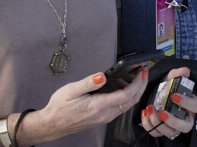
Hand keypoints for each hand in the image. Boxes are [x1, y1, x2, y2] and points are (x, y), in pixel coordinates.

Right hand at [18, 67, 148, 143]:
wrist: (52, 124)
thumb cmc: (60, 106)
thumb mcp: (71, 90)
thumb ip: (88, 82)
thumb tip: (102, 75)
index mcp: (99, 106)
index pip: (126, 95)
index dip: (137, 83)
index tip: (142, 71)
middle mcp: (106, 114)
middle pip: (131, 101)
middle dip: (140, 86)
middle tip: (143, 71)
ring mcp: (105, 117)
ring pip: (126, 105)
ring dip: (134, 91)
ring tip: (132, 76)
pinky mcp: (102, 117)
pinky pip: (120, 107)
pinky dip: (126, 96)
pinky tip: (121, 86)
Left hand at [140, 67, 196, 140]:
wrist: (156, 92)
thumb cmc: (167, 87)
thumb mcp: (171, 78)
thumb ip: (178, 74)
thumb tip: (186, 70)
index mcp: (190, 105)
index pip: (195, 107)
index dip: (186, 103)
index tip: (174, 96)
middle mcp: (184, 119)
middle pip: (185, 127)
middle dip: (173, 121)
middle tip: (161, 112)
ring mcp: (173, 127)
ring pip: (170, 132)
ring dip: (159, 123)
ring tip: (150, 109)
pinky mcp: (162, 130)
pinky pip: (157, 133)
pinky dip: (149, 126)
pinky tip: (144, 114)